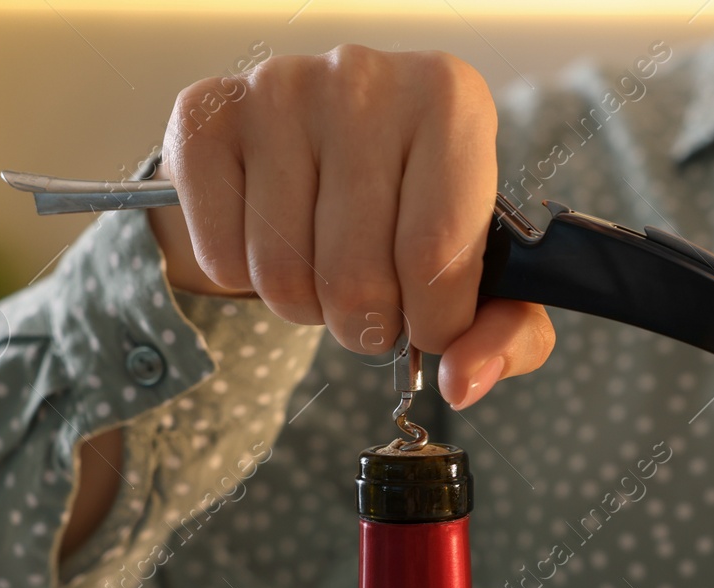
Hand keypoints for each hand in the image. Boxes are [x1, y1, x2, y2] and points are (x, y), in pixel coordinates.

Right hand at [146, 47, 556, 409]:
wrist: (316, 142)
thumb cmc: (414, 205)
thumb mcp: (487, 264)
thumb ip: (507, 332)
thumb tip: (464, 382)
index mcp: (449, 99)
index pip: (433, 254)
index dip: (432, 322)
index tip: (431, 325)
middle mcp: (362, 78)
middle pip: (355, 277)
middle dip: (366, 325)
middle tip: (373, 303)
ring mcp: (277, 89)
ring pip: (282, 275)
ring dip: (305, 306)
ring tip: (323, 267)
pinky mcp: (206, 115)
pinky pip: (221, 257)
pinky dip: (243, 280)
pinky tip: (269, 237)